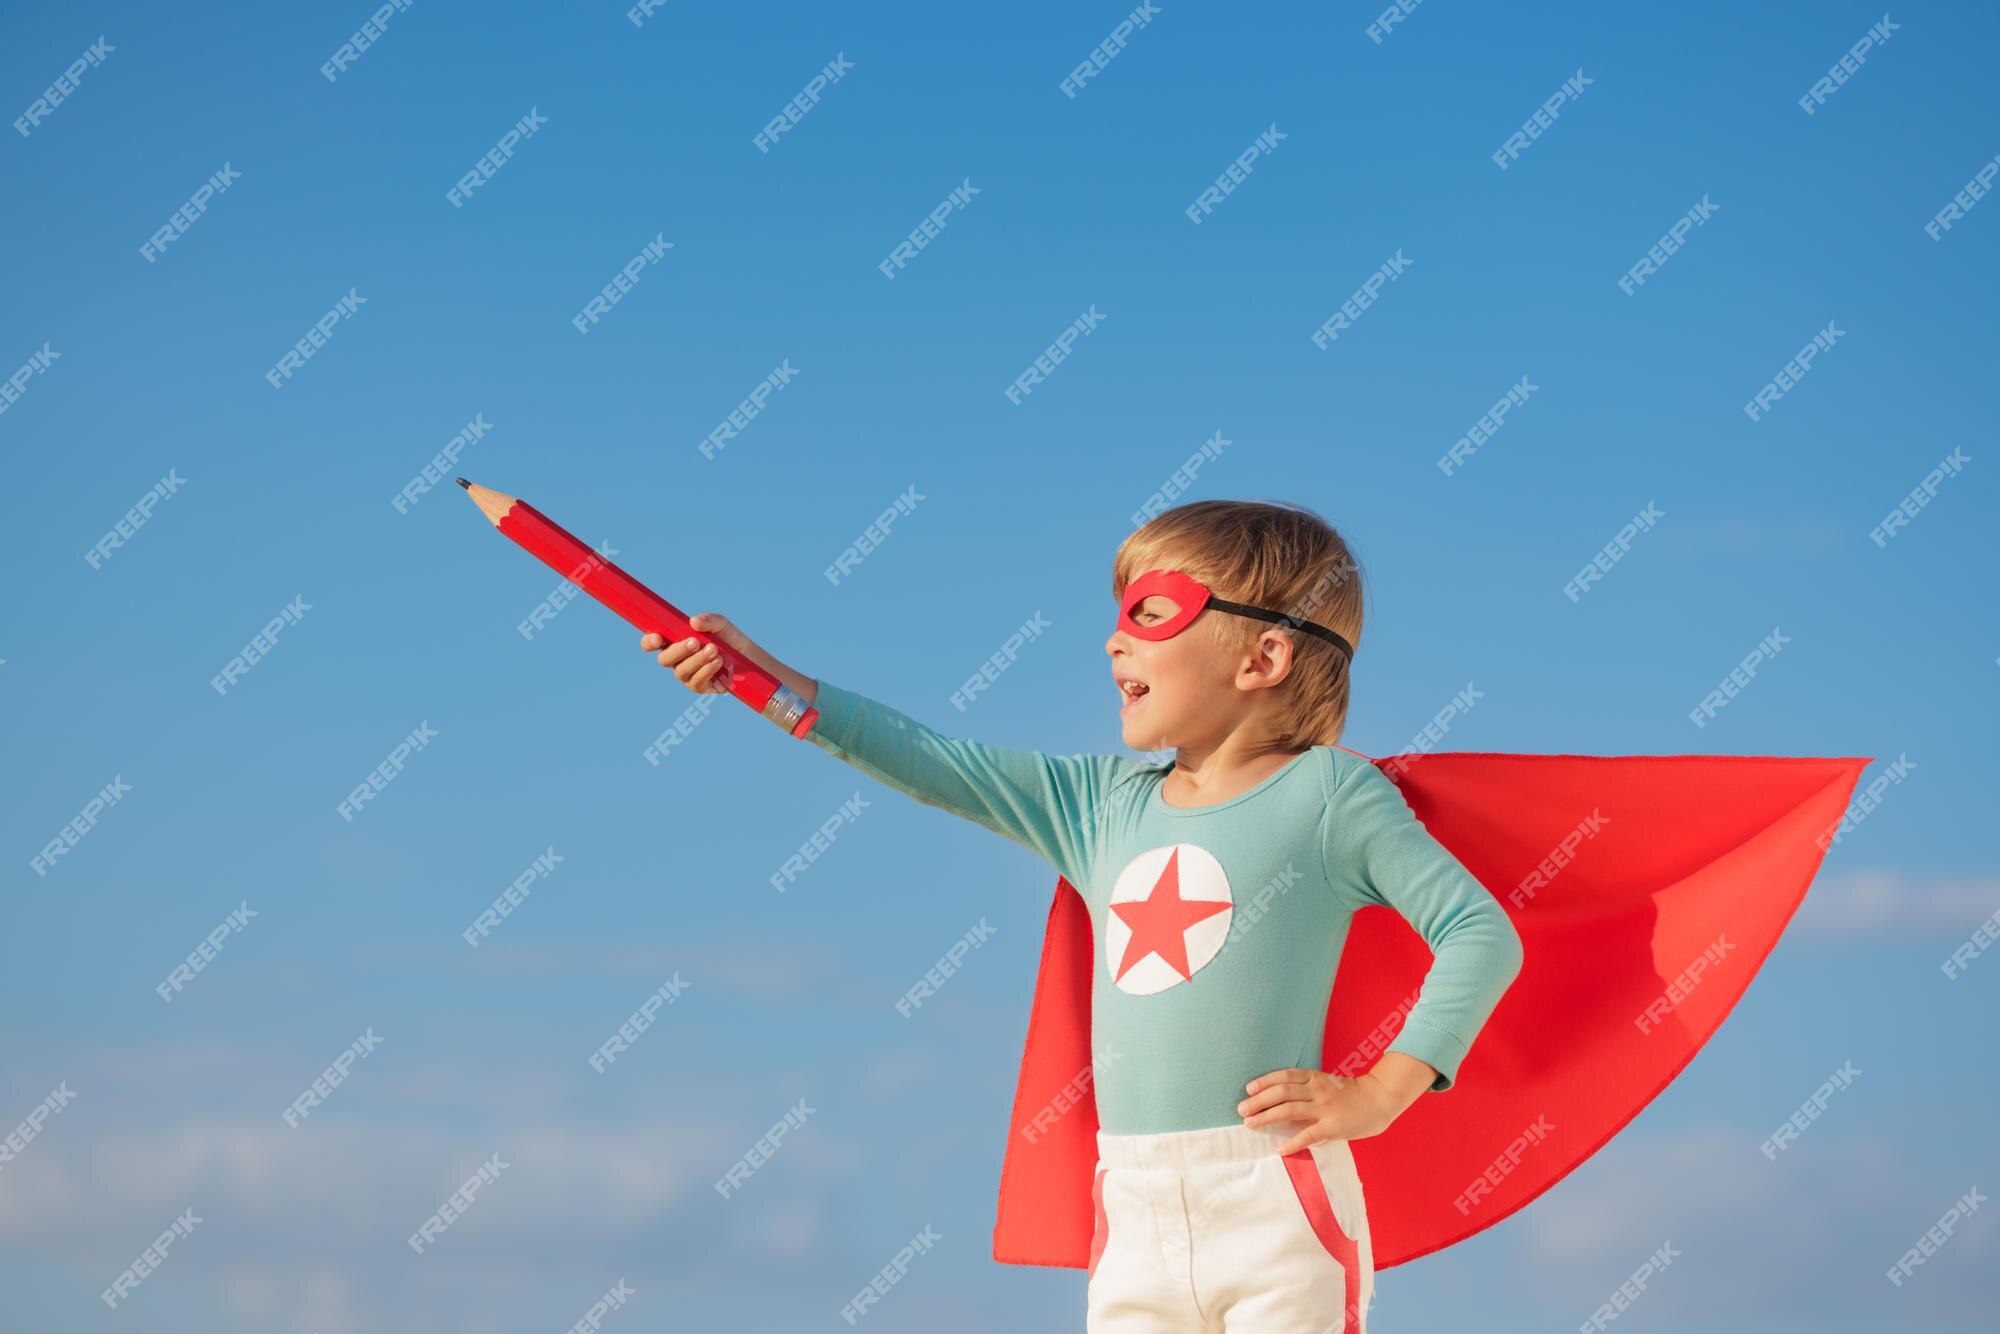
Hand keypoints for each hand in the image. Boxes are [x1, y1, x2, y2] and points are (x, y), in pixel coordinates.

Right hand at [641, 612, 757, 693]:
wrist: (749, 658)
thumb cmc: (730, 639)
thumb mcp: (722, 625)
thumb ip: (709, 620)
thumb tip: (693, 622)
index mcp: (675, 641)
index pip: (654, 643)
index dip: (649, 642)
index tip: (658, 637)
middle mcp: (678, 660)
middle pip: (664, 659)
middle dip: (678, 650)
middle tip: (695, 642)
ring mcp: (688, 675)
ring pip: (681, 672)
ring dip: (697, 660)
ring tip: (714, 651)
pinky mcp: (700, 687)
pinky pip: (696, 683)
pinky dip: (706, 671)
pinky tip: (718, 662)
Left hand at [1237, 1067, 1403, 1154]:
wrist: (1380, 1099)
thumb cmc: (1350, 1093)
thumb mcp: (1327, 1083)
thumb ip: (1307, 1089)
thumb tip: (1280, 1100)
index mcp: (1315, 1077)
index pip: (1284, 1076)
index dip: (1265, 1081)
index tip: (1248, 1089)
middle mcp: (1317, 1089)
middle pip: (1281, 1092)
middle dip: (1259, 1101)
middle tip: (1241, 1109)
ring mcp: (1325, 1107)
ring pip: (1289, 1110)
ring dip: (1267, 1117)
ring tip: (1250, 1124)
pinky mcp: (1333, 1126)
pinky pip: (1308, 1135)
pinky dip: (1292, 1142)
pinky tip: (1279, 1149)